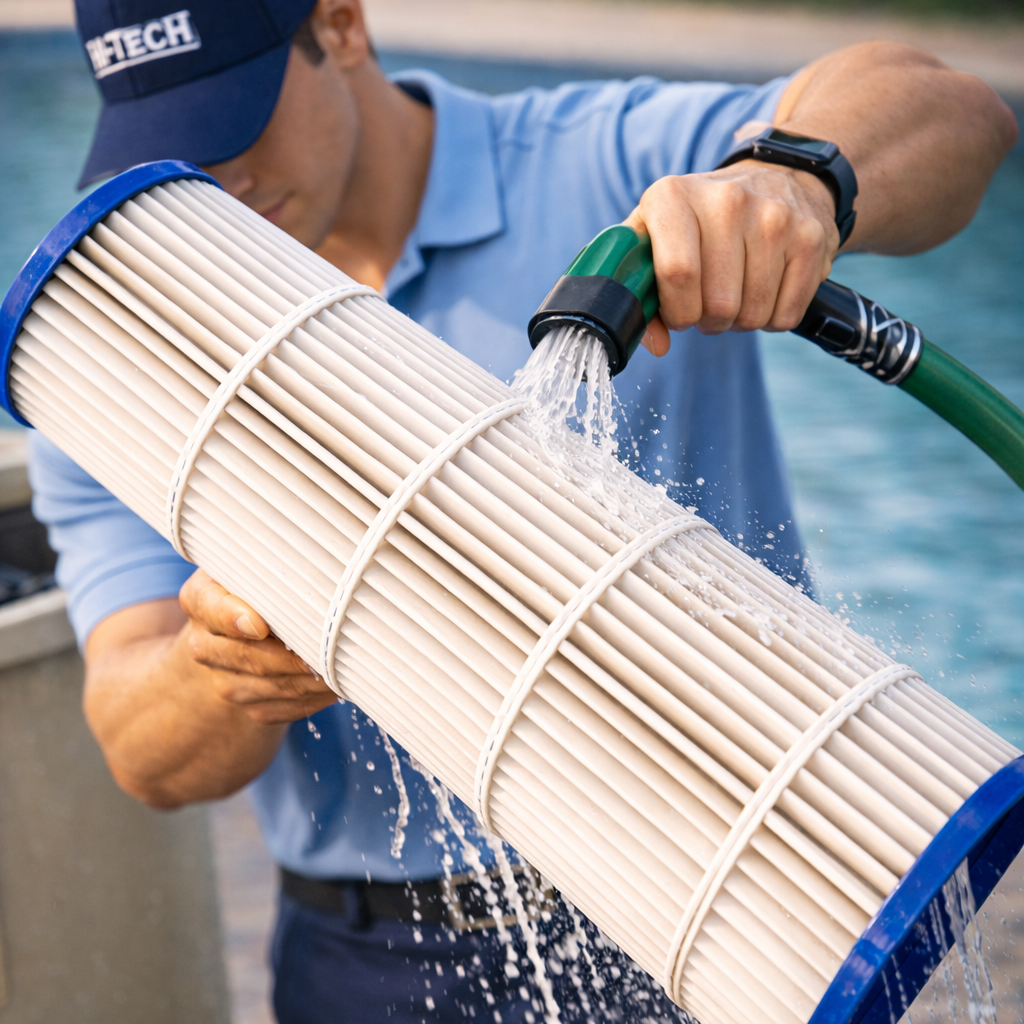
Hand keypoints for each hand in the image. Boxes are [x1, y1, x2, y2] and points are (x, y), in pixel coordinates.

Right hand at [176, 569, 335, 724]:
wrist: (239, 632)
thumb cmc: (259, 587)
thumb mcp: (257, 569)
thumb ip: (273, 573)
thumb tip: (315, 582)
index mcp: (200, 599)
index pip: (212, 609)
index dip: (234, 619)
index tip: (260, 626)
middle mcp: (203, 644)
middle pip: (249, 656)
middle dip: (294, 656)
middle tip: (332, 646)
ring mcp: (222, 680)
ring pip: (271, 686)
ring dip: (312, 680)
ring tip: (343, 664)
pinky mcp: (246, 705)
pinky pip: (281, 708)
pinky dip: (312, 698)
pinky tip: (335, 684)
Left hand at [628, 160, 839, 356]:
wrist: (775, 178)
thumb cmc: (699, 222)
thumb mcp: (655, 235)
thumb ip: (639, 288)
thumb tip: (656, 344)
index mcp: (673, 197)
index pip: (677, 273)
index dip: (677, 311)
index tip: (679, 313)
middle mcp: (727, 200)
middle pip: (717, 304)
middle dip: (708, 321)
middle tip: (708, 304)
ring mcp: (775, 217)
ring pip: (751, 315)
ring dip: (740, 321)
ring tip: (735, 294)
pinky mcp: (810, 238)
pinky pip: (785, 316)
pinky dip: (772, 319)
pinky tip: (764, 291)